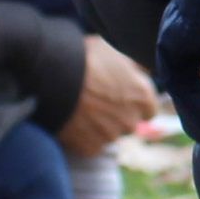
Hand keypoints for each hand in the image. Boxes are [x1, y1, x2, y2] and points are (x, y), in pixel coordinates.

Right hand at [61, 36, 157, 154]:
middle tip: (97, 100)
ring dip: (100, 126)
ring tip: (81, 108)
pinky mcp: (90, 147)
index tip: (121, 95)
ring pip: (109, 134)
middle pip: (129, 123)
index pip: (149, 109)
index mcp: (142, 96)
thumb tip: (145, 70)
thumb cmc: (85, 58)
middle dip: (117, 115)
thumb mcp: (115, 50)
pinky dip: (84, 137)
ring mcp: (110, 136)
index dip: (135, 102)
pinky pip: (91, 145)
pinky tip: (73, 121)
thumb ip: (135, 65)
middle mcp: (131, 120)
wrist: (51, 76)